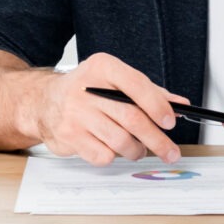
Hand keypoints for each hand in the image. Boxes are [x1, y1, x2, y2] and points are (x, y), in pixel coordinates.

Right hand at [24, 53, 187, 165]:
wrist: (44, 102)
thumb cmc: (86, 91)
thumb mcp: (115, 80)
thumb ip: (148, 92)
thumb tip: (179, 105)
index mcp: (102, 67)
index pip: (136, 84)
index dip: (157, 105)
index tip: (170, 121)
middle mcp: (87, 89)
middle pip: (132, 118)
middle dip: (157, 139)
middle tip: (170, 152)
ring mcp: (76, 114)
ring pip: (120, 141)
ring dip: (136, 150)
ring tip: (138, 149)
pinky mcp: (69, 136)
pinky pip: (103, 155)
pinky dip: (113, 156)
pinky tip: (110, 147)